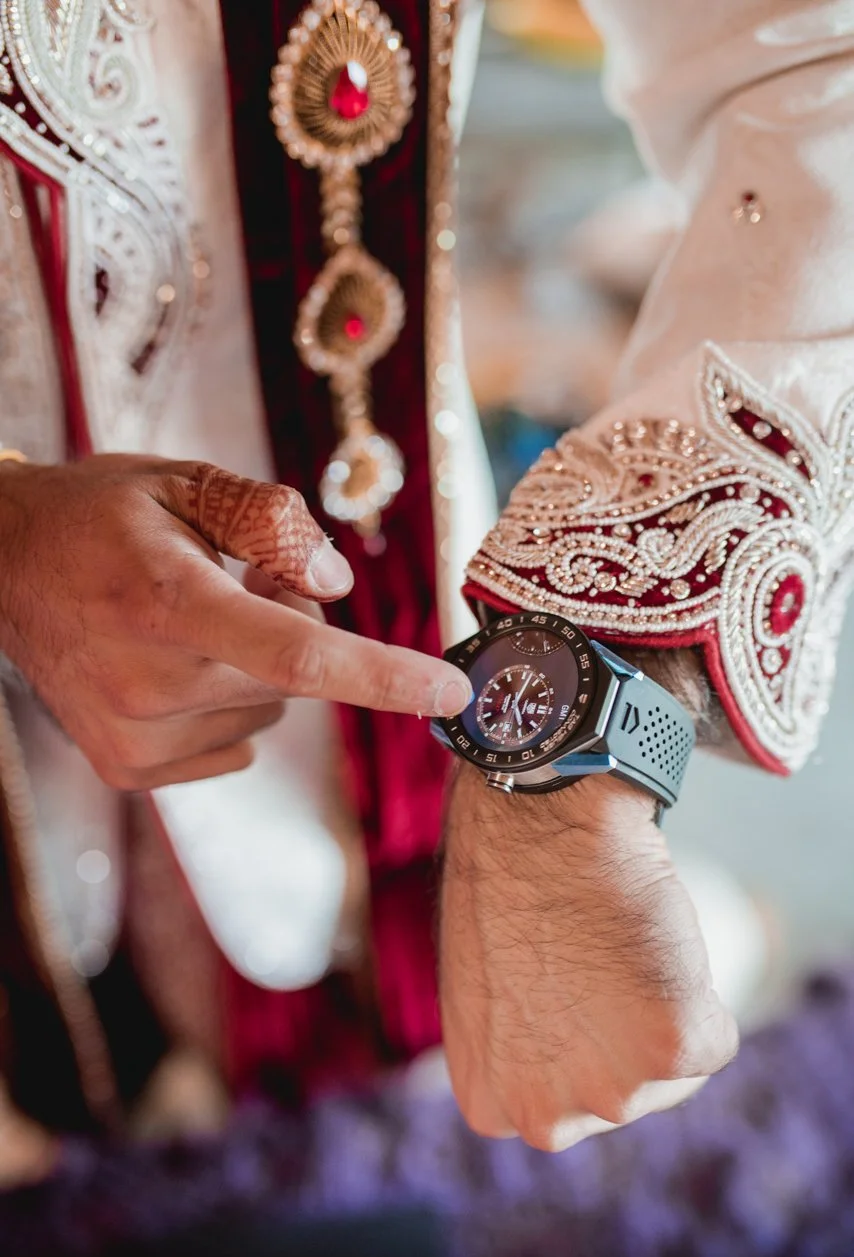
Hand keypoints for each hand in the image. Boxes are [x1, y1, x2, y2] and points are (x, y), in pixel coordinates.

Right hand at [0, 455, 470, 789]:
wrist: (2, 569)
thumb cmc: (101, 517)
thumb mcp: (188, 482)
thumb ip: (274, 521)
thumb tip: (336, 586)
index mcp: (168, 599)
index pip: (298, 653)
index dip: (385, 675)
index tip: (452, 692)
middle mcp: (150, 681)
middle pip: (293, 676)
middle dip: (288, 625)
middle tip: (233, 581)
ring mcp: (136, 735)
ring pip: (265, 712)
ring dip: (253, 669)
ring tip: (189, 621)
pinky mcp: (129, 766)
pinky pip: (234, 745)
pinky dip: (226, 704)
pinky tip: (170, 665)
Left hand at [440, 765, 737, 1151]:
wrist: (538, 817)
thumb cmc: (506, 882)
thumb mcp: (485, 991)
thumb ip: (520, 1046)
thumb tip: (562, 1052)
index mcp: (494, 1103)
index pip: (566, 1101)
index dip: (578, 1036)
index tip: (565, 984)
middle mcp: (544, 1117)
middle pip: (624, 1092)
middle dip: (623, 1033)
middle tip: (595, 960)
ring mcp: (610, 1088)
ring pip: (674, 1067)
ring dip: (664, 1007)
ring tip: (617, 943)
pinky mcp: (673, 1047)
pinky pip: (716, 1035)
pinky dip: (701, 985)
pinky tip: (651, 937)